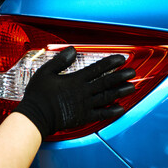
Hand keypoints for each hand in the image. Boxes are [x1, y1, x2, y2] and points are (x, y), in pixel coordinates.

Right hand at [14, 46, 135, 139]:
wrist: (35, 117)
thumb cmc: (38, 95)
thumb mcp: (45, 72)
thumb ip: (60, 61)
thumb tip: (72, 50)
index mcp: (75, 80)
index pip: (97, 68)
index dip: (110, 63)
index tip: (121, 59)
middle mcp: (83, 92)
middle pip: (106, 82)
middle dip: (121, 76)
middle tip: (132, 72)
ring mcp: (85, 105)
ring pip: (107, 97)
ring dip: (120, 92)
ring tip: (131, 88)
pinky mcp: (83, 117)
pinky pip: (101, 114)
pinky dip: (112, 111)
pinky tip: (120, 109)